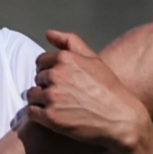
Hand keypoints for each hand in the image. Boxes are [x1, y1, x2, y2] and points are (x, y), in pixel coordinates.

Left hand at [27, 30, 152, 148]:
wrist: (121, 119)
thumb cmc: (109, 90)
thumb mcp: (94, 59)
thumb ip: (70, 42)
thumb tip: (48, 34)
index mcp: (65, 59)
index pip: (41, 62)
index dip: (50, 72)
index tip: (63, 83)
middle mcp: (56, 75)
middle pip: (37, 79)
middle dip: (47, 86)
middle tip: (65, 97)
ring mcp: (52, 96)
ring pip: (32, 95)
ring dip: (41, 101)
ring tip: (60, 107)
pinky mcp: (50, 117)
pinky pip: (31, 112)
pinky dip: (39, 116)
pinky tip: (54, 118)